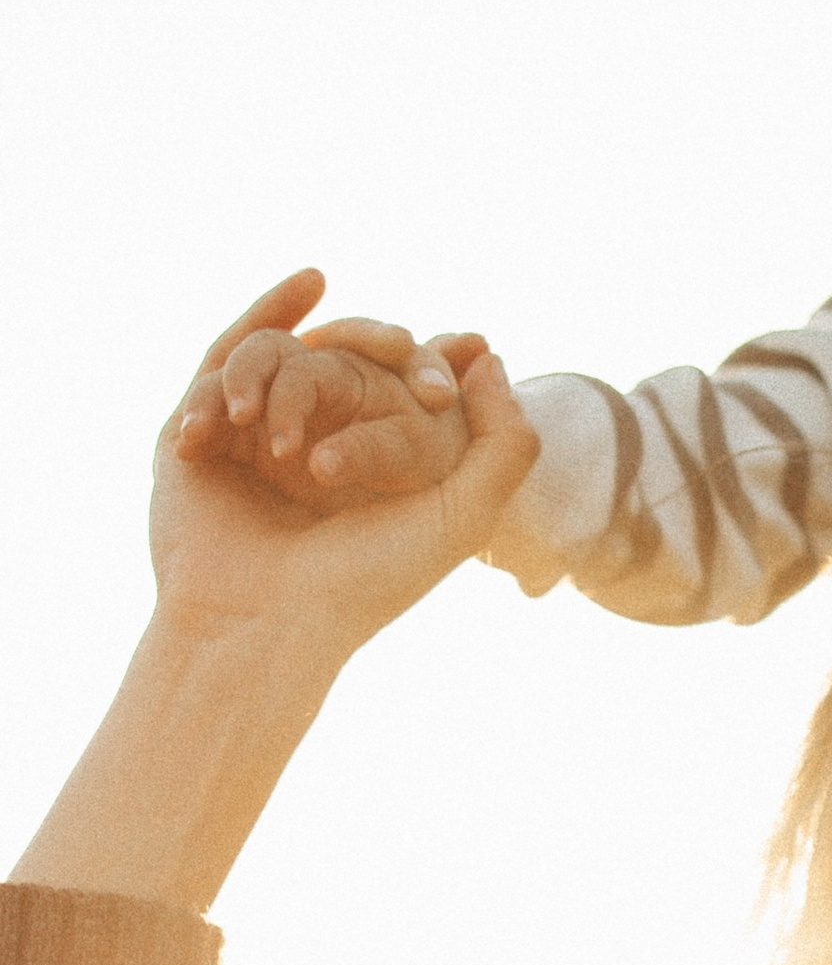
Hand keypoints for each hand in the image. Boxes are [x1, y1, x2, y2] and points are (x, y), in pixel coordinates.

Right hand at [151, 271, 538, 664]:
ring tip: (305, 424)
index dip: (425, 358)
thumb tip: (490, 357)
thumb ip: (504, 443)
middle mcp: (304, 448)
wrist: (267, 624)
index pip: (393, 384)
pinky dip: (239, 357)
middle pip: (333, 358)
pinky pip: (212, 374)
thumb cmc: (367, 580)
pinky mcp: (193, 442)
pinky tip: (274, 352)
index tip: (472, 340)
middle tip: (402, 344)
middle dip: (369, 341)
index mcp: (361, 464)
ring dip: (294, 366)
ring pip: (270, 357)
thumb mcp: (463, 514)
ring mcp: (247, 442)